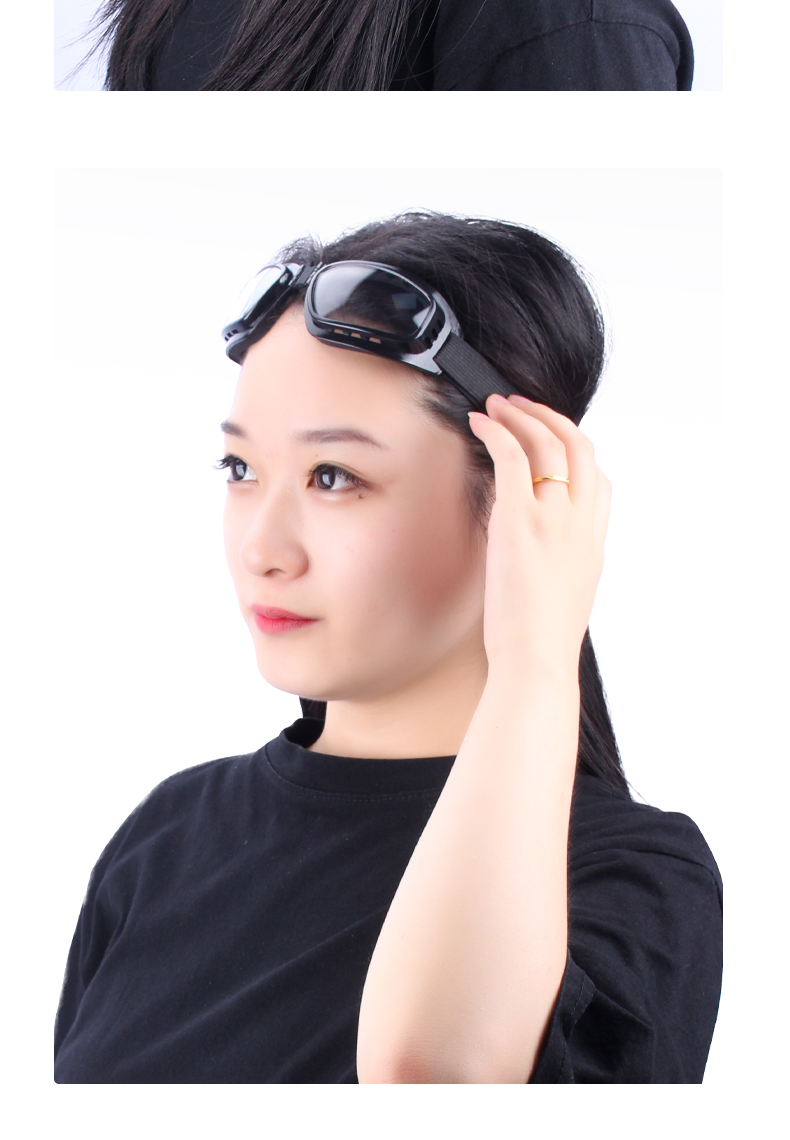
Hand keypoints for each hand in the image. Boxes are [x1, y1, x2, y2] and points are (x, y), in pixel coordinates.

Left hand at [468, 394, 610, 677]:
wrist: (537, 662)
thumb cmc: (540, 643)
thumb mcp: (564, 597)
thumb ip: (559, 565)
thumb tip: (534, 553)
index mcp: (594, 545)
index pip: (599, 481)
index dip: (577, 451)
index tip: (552, 439)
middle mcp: (581, 524)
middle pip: (581, 449)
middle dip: (553, 419)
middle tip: (525, 408)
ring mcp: (553, 519)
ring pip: (548, 444)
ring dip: (522, 416)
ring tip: (499, 404)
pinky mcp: (520, 520)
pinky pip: (511, 458)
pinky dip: (496, 432)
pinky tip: (481, 422)